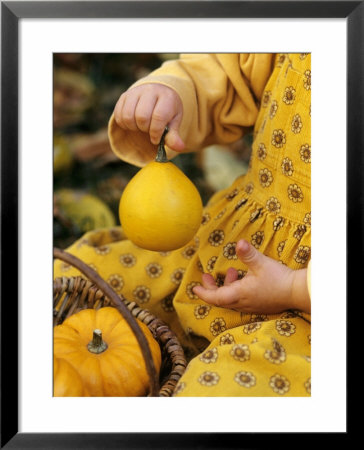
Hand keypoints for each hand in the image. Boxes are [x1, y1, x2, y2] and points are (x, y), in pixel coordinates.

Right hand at [113, 83, 184, 150]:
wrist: (158, 93)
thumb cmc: (167, 110)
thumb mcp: (174, 122)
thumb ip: (174, 135)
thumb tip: (179, 147)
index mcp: (166, 97)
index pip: (158, 117)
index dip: (156, 132)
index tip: (156, 139)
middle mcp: (150, 90)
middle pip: (141, 117)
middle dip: (144, 129)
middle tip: (148, 130)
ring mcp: (136, 92)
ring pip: (127, 115)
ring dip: (133, 127)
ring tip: (140, 127)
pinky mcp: (125, 95)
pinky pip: (118, 114)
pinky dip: (124, 124)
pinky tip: (133, 123)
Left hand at [193, 239, 309, 313]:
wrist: (297, 292)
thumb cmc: (278, 279)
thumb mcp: (261, 263)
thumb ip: (248, 253)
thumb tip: (239, 242)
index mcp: (240, 294)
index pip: (215, 297)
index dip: (204, 293)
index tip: (194, 288)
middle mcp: (243, 303)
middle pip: (221, 299)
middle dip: (212, 288)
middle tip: (207, 277)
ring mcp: (252, 305)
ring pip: (232, 299)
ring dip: (227, 286)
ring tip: (231, 272)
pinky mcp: (260, 304)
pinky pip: (242, 299)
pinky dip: (237, 289)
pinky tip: (244, 279)